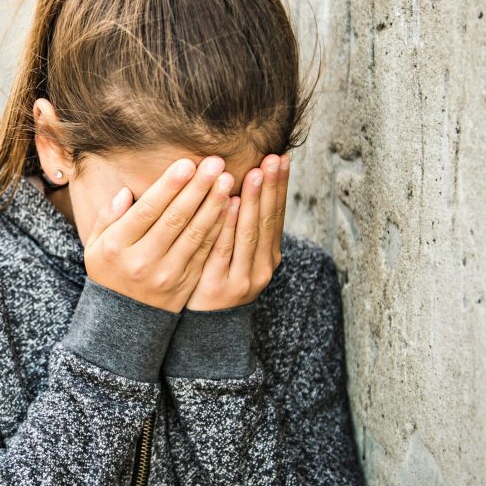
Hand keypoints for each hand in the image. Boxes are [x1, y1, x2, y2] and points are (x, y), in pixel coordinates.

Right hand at [85, 157, 234, 312]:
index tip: (187, 163)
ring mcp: (167, 274)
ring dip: (214, 205)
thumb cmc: (110, 270)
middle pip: (175, 219)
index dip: (169, 186)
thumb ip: (108, 217)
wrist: (123, 319)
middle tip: (215, 163)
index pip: (147, 210)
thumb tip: (126, 193)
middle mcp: (143, 260)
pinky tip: (230, 208)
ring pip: (195, 234)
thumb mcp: (96, 244)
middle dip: (197, 188)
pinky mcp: (186, 282)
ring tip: (227, 180)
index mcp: (118, 246)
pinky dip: (220, 228)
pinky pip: (206, 251)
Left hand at [186, 154, 288, 310]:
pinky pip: (224, 250)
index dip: (280, 186)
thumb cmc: (217, 280)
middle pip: (267, 221)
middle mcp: (262, 266)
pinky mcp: (220, 286)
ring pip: (249, 233)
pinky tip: (231, 204)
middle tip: (272, 159)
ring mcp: (243, 278)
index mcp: (268, 255)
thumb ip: (241, 226)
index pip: (276, 215)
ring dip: (253, 202)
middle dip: (271, 188)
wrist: (204, 328)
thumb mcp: (236, 256)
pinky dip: (229, 226)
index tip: (281, 157)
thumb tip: (244, 183)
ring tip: (255, 173)